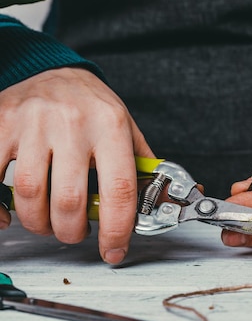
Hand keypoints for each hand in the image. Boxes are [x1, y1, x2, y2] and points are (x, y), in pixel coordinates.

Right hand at [0, 68, 153, 263]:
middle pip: (69, 201)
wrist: (55, 71)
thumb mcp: (128, 130)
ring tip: (48, 222)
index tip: (114, 250)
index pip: (119, 190)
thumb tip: (165, 204)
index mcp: (111, 126)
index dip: (117, 229)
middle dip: (72, 232)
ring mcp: (33, 123)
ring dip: (39, 223)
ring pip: (29, 195)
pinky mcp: (0, 123)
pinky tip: (9, 214)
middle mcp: (73, 123)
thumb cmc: (94, 107)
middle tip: (75, 233)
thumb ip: (144, 169)